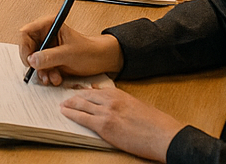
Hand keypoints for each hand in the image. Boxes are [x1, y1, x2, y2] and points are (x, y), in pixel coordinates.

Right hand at [17, 19, 122, 85]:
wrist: (101, 61)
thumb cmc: (89, 51)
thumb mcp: (69, 54)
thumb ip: (50, 56)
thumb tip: (32, 60)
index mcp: (49, 25)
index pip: (26, 32)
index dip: (25, 46)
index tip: (29, 60)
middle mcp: (46, 35)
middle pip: (28, 48)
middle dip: (34, 62)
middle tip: (40, 71)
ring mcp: (48, 48)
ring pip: (34, 60)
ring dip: (41, 71)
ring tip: (52, 77)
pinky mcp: (50, 59)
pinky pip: (41, 68)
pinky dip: (46, 75)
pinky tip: (56, 78)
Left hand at [60, 86, 182, 162]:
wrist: (163, 135)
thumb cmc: (155, 124)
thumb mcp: (136, 106)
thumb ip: (120, 102)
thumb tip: (108, 101)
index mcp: (119, 94)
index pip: (94, 90)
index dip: (82, 92)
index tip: (75, 92)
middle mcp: (111, 100)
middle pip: (85, 96)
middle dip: (73, 97)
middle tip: (64, 98)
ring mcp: (107, 112)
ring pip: (81, 105)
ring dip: (69, 104)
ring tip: (62, 105)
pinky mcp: (105, 126)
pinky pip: (82, 118)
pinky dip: (71, 114)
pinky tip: (65, 113)